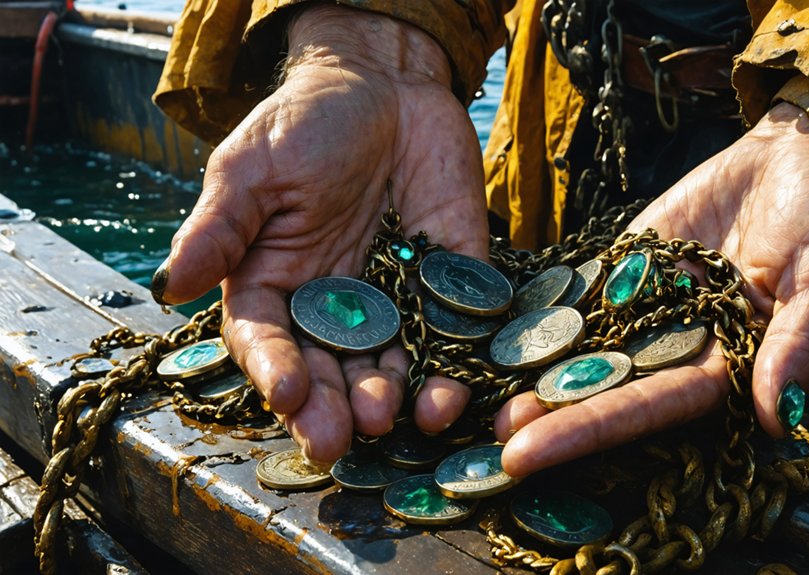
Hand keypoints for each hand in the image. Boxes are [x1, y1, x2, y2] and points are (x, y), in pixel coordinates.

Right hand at [152, 6, 486, 461]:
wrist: (385, 86)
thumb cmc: (305, 122)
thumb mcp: (252, 168)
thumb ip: (219, 229)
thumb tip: (169, 287)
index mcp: (275, 283)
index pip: (267, 340)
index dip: (274, 369)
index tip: (287, 390)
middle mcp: (334, 304)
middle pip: (328, 369)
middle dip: (331, 406)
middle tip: (336, 440)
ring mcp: (394, 298)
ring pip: (389, 363)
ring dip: (389, 396)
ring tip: (386, 417)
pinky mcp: (450, 283)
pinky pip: (452, 333)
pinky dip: (452, 368)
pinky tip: (448, 396)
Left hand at [496, 102, 808, 475]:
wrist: (799, 154)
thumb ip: (798, 342)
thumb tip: (780, 415)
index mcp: (727, 364)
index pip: (653, 407)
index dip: (592, 430)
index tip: (532, 453)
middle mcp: (680, 344)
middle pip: (606, 385)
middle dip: (548, 412)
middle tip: (487, 436)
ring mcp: (649, 303)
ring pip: (584, 342)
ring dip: (534, 366)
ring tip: (475, 390)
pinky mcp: (629, 264)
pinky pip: (580, 289)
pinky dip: (538, 308)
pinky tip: (490, 326)